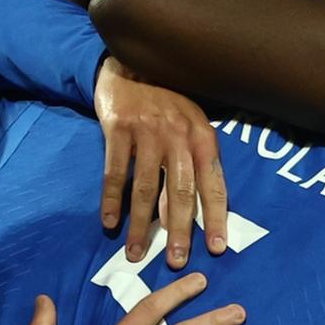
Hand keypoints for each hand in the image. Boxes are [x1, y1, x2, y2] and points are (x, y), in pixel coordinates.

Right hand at [94, 58, 228, 265]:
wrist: (132, 62)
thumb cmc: (167, 100)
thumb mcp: (193, 122)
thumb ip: (198, 158)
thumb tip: (200, 208)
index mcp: (202, 137)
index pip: (213, 184)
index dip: (215, 218)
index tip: (216, 249)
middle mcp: (178, 136)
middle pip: (179, 192)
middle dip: (178, 231)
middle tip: (176, 262)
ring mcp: (147, 132)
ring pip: (145, 188)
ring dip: (140, 225)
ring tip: (135, 255)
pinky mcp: (118, 129)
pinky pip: (115, 172)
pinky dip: (111, 200)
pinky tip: (109, 223)